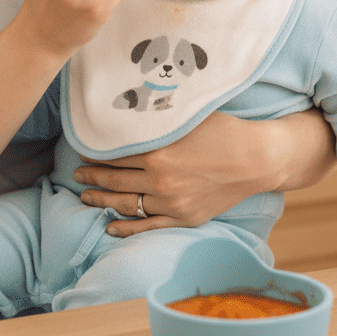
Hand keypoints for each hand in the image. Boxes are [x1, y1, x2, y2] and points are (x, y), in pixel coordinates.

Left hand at [75, 109, 335, 236]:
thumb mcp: (189, 116)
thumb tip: (131, 108)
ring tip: (85, 196)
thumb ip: (158, 116)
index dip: (95, 151)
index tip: (82, 147)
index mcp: (158, 153)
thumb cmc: (226, 130)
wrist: (259, 159)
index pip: (115, 154)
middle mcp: (161, 181)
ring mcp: (173, 203)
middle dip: (92, 175)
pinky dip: (127, 227)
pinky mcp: (185, 218)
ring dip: (102, 200)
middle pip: (115, 179)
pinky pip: (148, 226)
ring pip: (127, 204)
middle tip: (77, 172)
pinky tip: (110, 226)